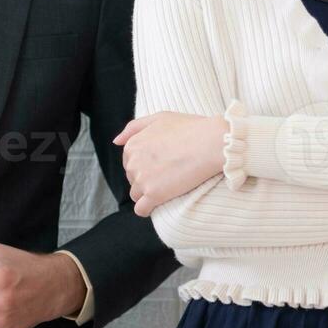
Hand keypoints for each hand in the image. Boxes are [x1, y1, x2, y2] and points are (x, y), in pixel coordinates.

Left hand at [113, 112, 228, 215]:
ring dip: (148, 194)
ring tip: (167, 187)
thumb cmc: (190, 128)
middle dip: (147, 178)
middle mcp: (133, 163)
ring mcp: (142, 180)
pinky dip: (147, 209)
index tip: (162, 164)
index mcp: (133, 145)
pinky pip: (141, 209)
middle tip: (169, 173)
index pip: (129, 162)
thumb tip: (116, 141)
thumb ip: (134, 127)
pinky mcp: (154, 195)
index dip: (146, 164)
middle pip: (133, 179)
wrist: (211, 143)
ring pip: (136, 195)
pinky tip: (158, 204)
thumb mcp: (160, 118)